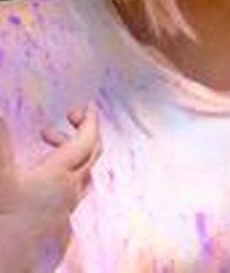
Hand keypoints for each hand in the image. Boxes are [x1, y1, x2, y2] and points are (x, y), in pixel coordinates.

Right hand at [0, 105, 100, 271]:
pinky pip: (75, 187)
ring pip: (83, 171)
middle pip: (91, 154)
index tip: (89, 105)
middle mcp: (70, 189)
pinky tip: (48, 171)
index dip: (89, 120)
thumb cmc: (3, 215)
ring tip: (47, 138)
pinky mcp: (60, 218)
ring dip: (71, 151)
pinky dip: (68, 170)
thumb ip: (2, 145)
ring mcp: (67, 205)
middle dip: (82, 132)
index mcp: (59, 174)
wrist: (6, 254)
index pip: (86, 141)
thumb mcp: (1, 175)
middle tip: (67, 117)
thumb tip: (0, 114)